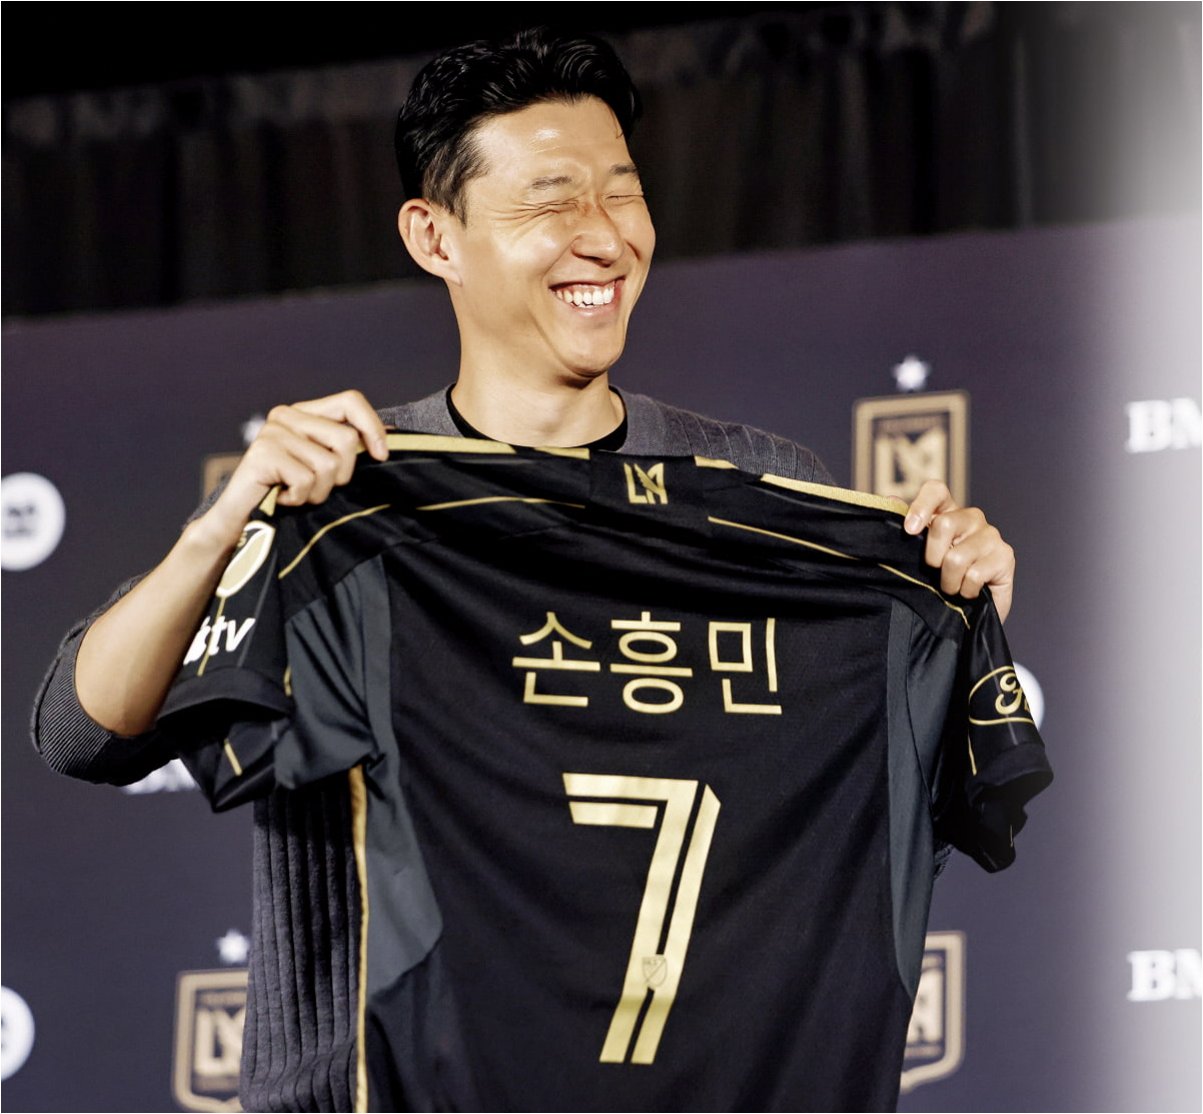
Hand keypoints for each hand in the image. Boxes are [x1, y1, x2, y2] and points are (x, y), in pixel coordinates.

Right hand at [202, 389, 389, 546]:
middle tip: (318, 487)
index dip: (372, 427)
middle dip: (342, 474)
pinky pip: (306, 479)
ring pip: (329, 464)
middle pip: (346, 439)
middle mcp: (287, 415)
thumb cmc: (290, 495)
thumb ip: (347, 448)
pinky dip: (301, 498)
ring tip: (298, 494)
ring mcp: (272, 432)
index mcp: (305, 412)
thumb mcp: (324, 467)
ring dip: (319, 492)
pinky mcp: (262, 453)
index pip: (350, 401)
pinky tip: (283, 498)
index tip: (381, 456)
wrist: (243, 521)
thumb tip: (390, 437)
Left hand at [903, 480, 1014, 622]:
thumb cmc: (937, 581)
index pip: (936, 490)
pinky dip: (965, 590)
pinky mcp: (1005, 556)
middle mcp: (970, 518)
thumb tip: (891, 500)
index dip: (922, 505)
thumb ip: (905, 530)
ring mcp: (990, 535)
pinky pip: (974, 574)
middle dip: (932, 557)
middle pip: (945, 524)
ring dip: (948, 582)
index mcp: (947, 512)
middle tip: (934, 572)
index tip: (910, 530)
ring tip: (951, 587)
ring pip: (956, 556)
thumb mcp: (916, 557)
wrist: (967, 614)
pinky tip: (969, 592)